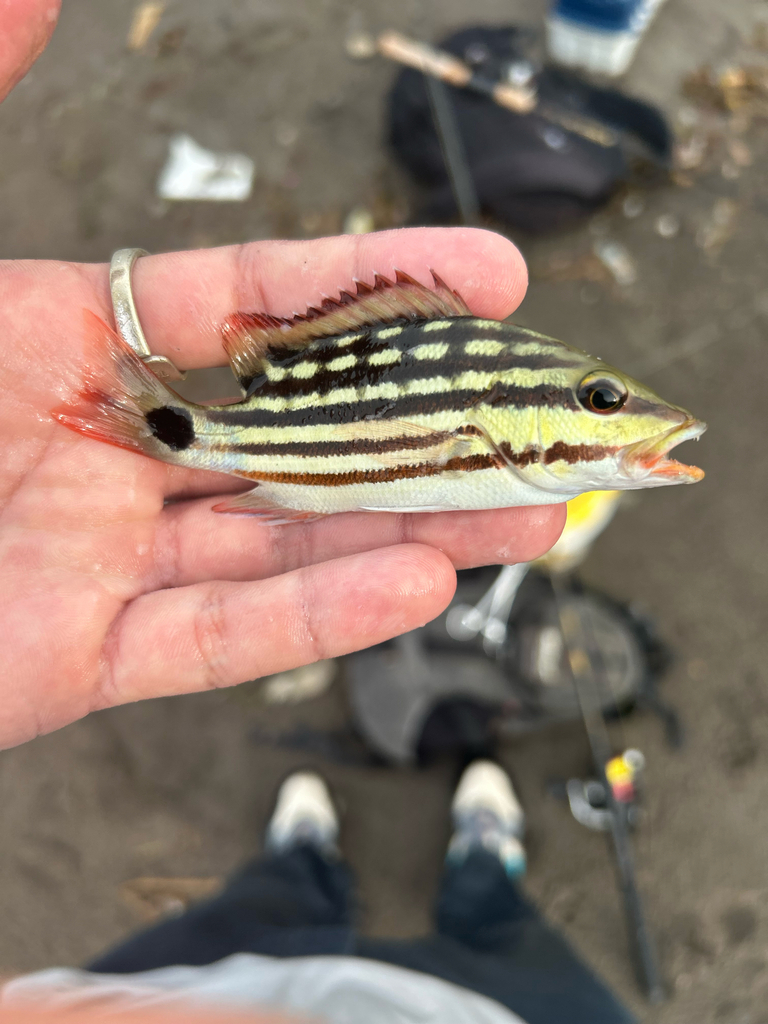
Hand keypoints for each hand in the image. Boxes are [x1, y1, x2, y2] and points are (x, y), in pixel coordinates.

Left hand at [0, 8, 563, 750]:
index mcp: (72, 339)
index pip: (260, 305)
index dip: (375, 287)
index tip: (486, 277)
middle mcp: (109, 446)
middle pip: (302, 436)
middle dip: (432, 431)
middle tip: (541, 420)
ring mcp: (102, 554)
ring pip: (283, 541)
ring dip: (414, 527)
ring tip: (529, 515)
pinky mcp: (80, 654)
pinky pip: (217, 635)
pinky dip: (316, 612)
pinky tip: (418, 580)